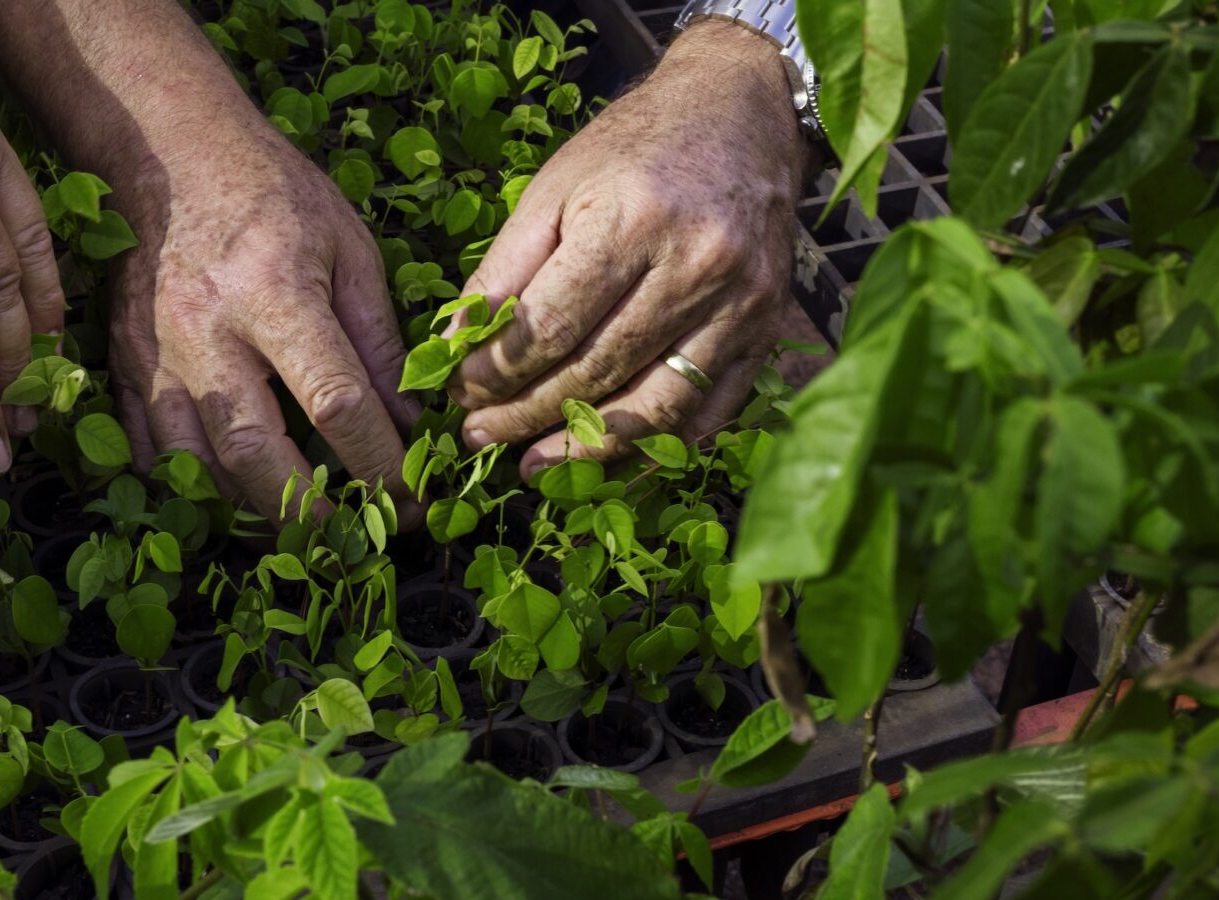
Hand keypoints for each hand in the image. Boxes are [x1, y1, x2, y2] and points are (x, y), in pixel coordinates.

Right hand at [104, 114, 416, 518]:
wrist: (169, 157)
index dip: (379, 464)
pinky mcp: (123, 367)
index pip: (335, 403)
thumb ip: (379, 340)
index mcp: (274, 294)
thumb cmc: (274, 197)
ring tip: (303, 531)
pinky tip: (236, 499)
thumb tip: (408, 423)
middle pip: (255, 453)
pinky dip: (195, 488)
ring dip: (253, 512)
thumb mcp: (349, 249)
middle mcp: (207, 333)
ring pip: (197, 466)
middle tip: (356, 539)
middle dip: (310, 513)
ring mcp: (155, 356)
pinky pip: (152, 453)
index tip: (410, 499)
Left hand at [449, 21, 813, 476]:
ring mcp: (738, 305)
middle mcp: (693, 266)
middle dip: (527, 416)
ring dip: (586, 449)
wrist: (741, 112)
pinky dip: (653, 449)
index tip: (459, 394)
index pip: (550, 327)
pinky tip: (606, 461)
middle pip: (596, 371)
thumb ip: (504, 269)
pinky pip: (706, 414)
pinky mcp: (764, 332)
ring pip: (653, 407)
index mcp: (631, 220)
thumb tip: (455, 349)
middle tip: (480, 438)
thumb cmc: (635, 147)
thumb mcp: (555, 185)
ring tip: (534, 467)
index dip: (496, 373)